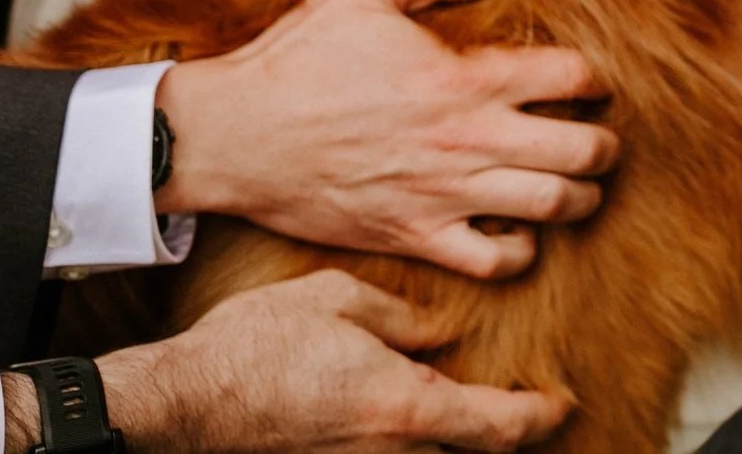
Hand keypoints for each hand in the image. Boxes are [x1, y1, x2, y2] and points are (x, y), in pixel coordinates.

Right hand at [90, 271, 568, 452]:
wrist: (180, 402)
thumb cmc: (254, 346)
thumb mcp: (338, 301)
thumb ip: (403, 317)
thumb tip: (440, 333)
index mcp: (406, 406)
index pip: (501, 427)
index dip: (540, 417)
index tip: (561, 402)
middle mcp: (389, 450)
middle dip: (504, 434)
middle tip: (526, 406)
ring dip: (456, 440)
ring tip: (469, 408)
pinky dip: (412, 442)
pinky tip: (407, 414)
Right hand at [155, 0, 618, 277]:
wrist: (230, 135)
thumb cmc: (294, 58)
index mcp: (465, 76)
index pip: (574, 76)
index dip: (594, 77)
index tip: (587, 80)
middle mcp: (468, 137)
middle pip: (585, 149)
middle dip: (606, 144)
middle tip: (600, 140)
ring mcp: (444, 193)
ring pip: (554, 207)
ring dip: (579, 197)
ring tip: (576, 187)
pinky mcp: (413, 237)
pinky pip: (495, 262)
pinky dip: (520, 251)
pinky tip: (517, 231)